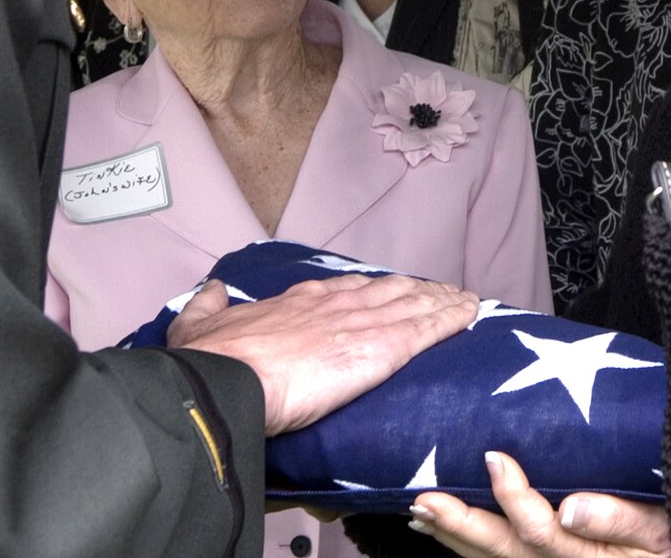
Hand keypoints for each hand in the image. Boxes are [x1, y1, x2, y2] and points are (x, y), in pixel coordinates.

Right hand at [169, 274, 475, 434]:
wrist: (225, 381)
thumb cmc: (212, 361)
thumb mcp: (200, 325)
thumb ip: (209, 306)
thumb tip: (212, 289)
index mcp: (300, 302)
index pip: (348, 290)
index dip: (373, 289)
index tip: (389, 289)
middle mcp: (337, 304)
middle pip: (389, 291)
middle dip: (417, 291)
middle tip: (439, 292)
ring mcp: (362, 323)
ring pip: (414, 305)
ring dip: (441, 301)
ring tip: (464, 300)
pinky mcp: (382, 348)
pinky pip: (427, 329)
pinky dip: (451, 319)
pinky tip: (469, 313)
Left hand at [410, 450, 670, 557]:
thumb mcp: (664, 527)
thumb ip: (623, 519)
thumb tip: (572, 507)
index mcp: (591, 556)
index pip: (542, 532)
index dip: (514, 499)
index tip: (496, 457)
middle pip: (504, 551)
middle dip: (461, 525)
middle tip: (425, 498)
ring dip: (455, 536)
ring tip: (421, 511)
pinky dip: (468, 545)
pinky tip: (444, 528)